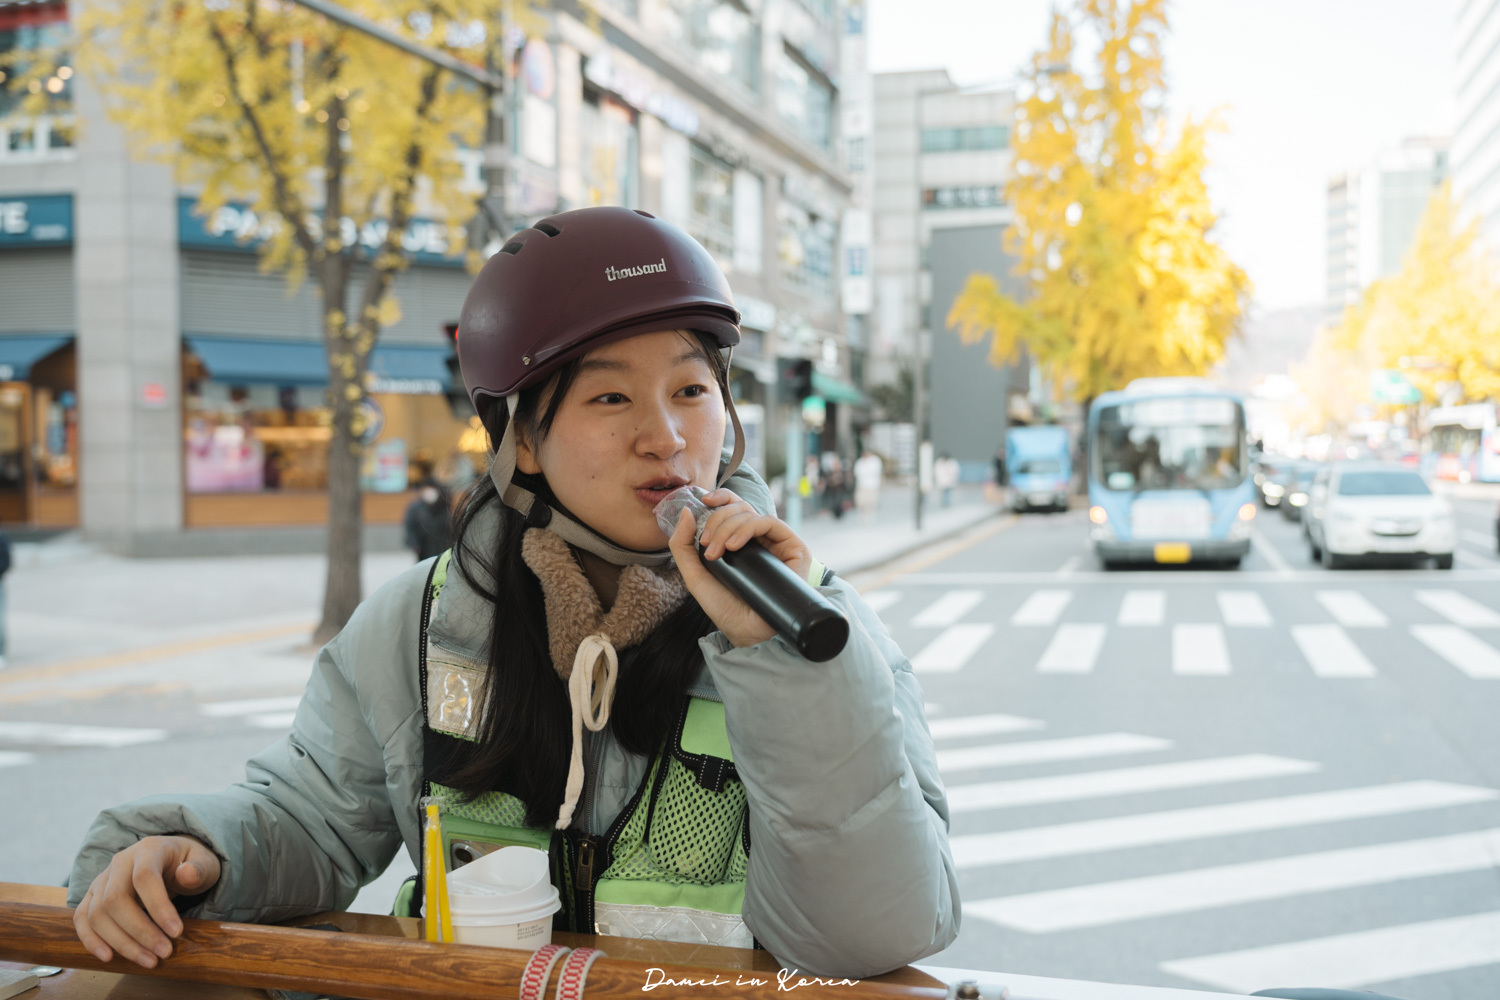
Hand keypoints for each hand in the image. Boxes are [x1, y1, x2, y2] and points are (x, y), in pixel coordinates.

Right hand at [73, 835, 220, 967]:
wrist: (170, 858)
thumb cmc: (188, 863)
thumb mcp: (204, 862)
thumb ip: (199, 869)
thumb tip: (186, 873)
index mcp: (148, 849)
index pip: (145, 877)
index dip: (158, 907)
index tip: (176, 932)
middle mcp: (119, 862)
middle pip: (115, 899)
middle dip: (140, 932)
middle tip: (164, 953)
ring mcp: (102, 879)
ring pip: (97, 914)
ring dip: (121, 943)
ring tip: (148, 960)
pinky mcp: (92, 896)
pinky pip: (82, 919)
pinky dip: (91, 940)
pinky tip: (108, 957)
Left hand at [668, 488, 813, 648]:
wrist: (749, 633)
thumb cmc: (727, 609)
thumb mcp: (696, 576)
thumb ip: (683, 546)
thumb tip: (685, 511)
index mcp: (742, 541)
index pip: (734, 507)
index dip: (721, 497)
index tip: (704, 500)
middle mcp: (761, 539)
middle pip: (739, 508)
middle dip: (717, 520)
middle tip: (707, 545)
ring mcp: (778, 543)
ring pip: (752, 514)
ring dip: (728, 526)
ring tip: (716, 551)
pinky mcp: (794, 547)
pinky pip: (770, 523)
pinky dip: (747, 528)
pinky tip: (733, 546)